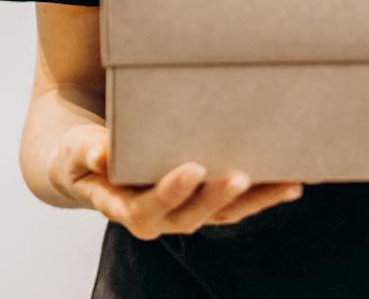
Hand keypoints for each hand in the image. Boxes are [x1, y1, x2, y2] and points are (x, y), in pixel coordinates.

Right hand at [50, 122, 303, 239]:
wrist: (94, 161)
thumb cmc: (84, 152)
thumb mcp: (76, 150)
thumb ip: (87, 153)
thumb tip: (100, 155)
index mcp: (124, 208)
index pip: (146, 210)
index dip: (170, 192)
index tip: (191, 169)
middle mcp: (160, 217)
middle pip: (192, 215)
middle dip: (217, 197)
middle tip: (240, 175)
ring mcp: (186, 211)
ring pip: (224, 213)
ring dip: (255, 200)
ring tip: (286, 183)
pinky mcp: (207, 200)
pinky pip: (238, 203)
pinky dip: (265, 194)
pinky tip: (293, 181)